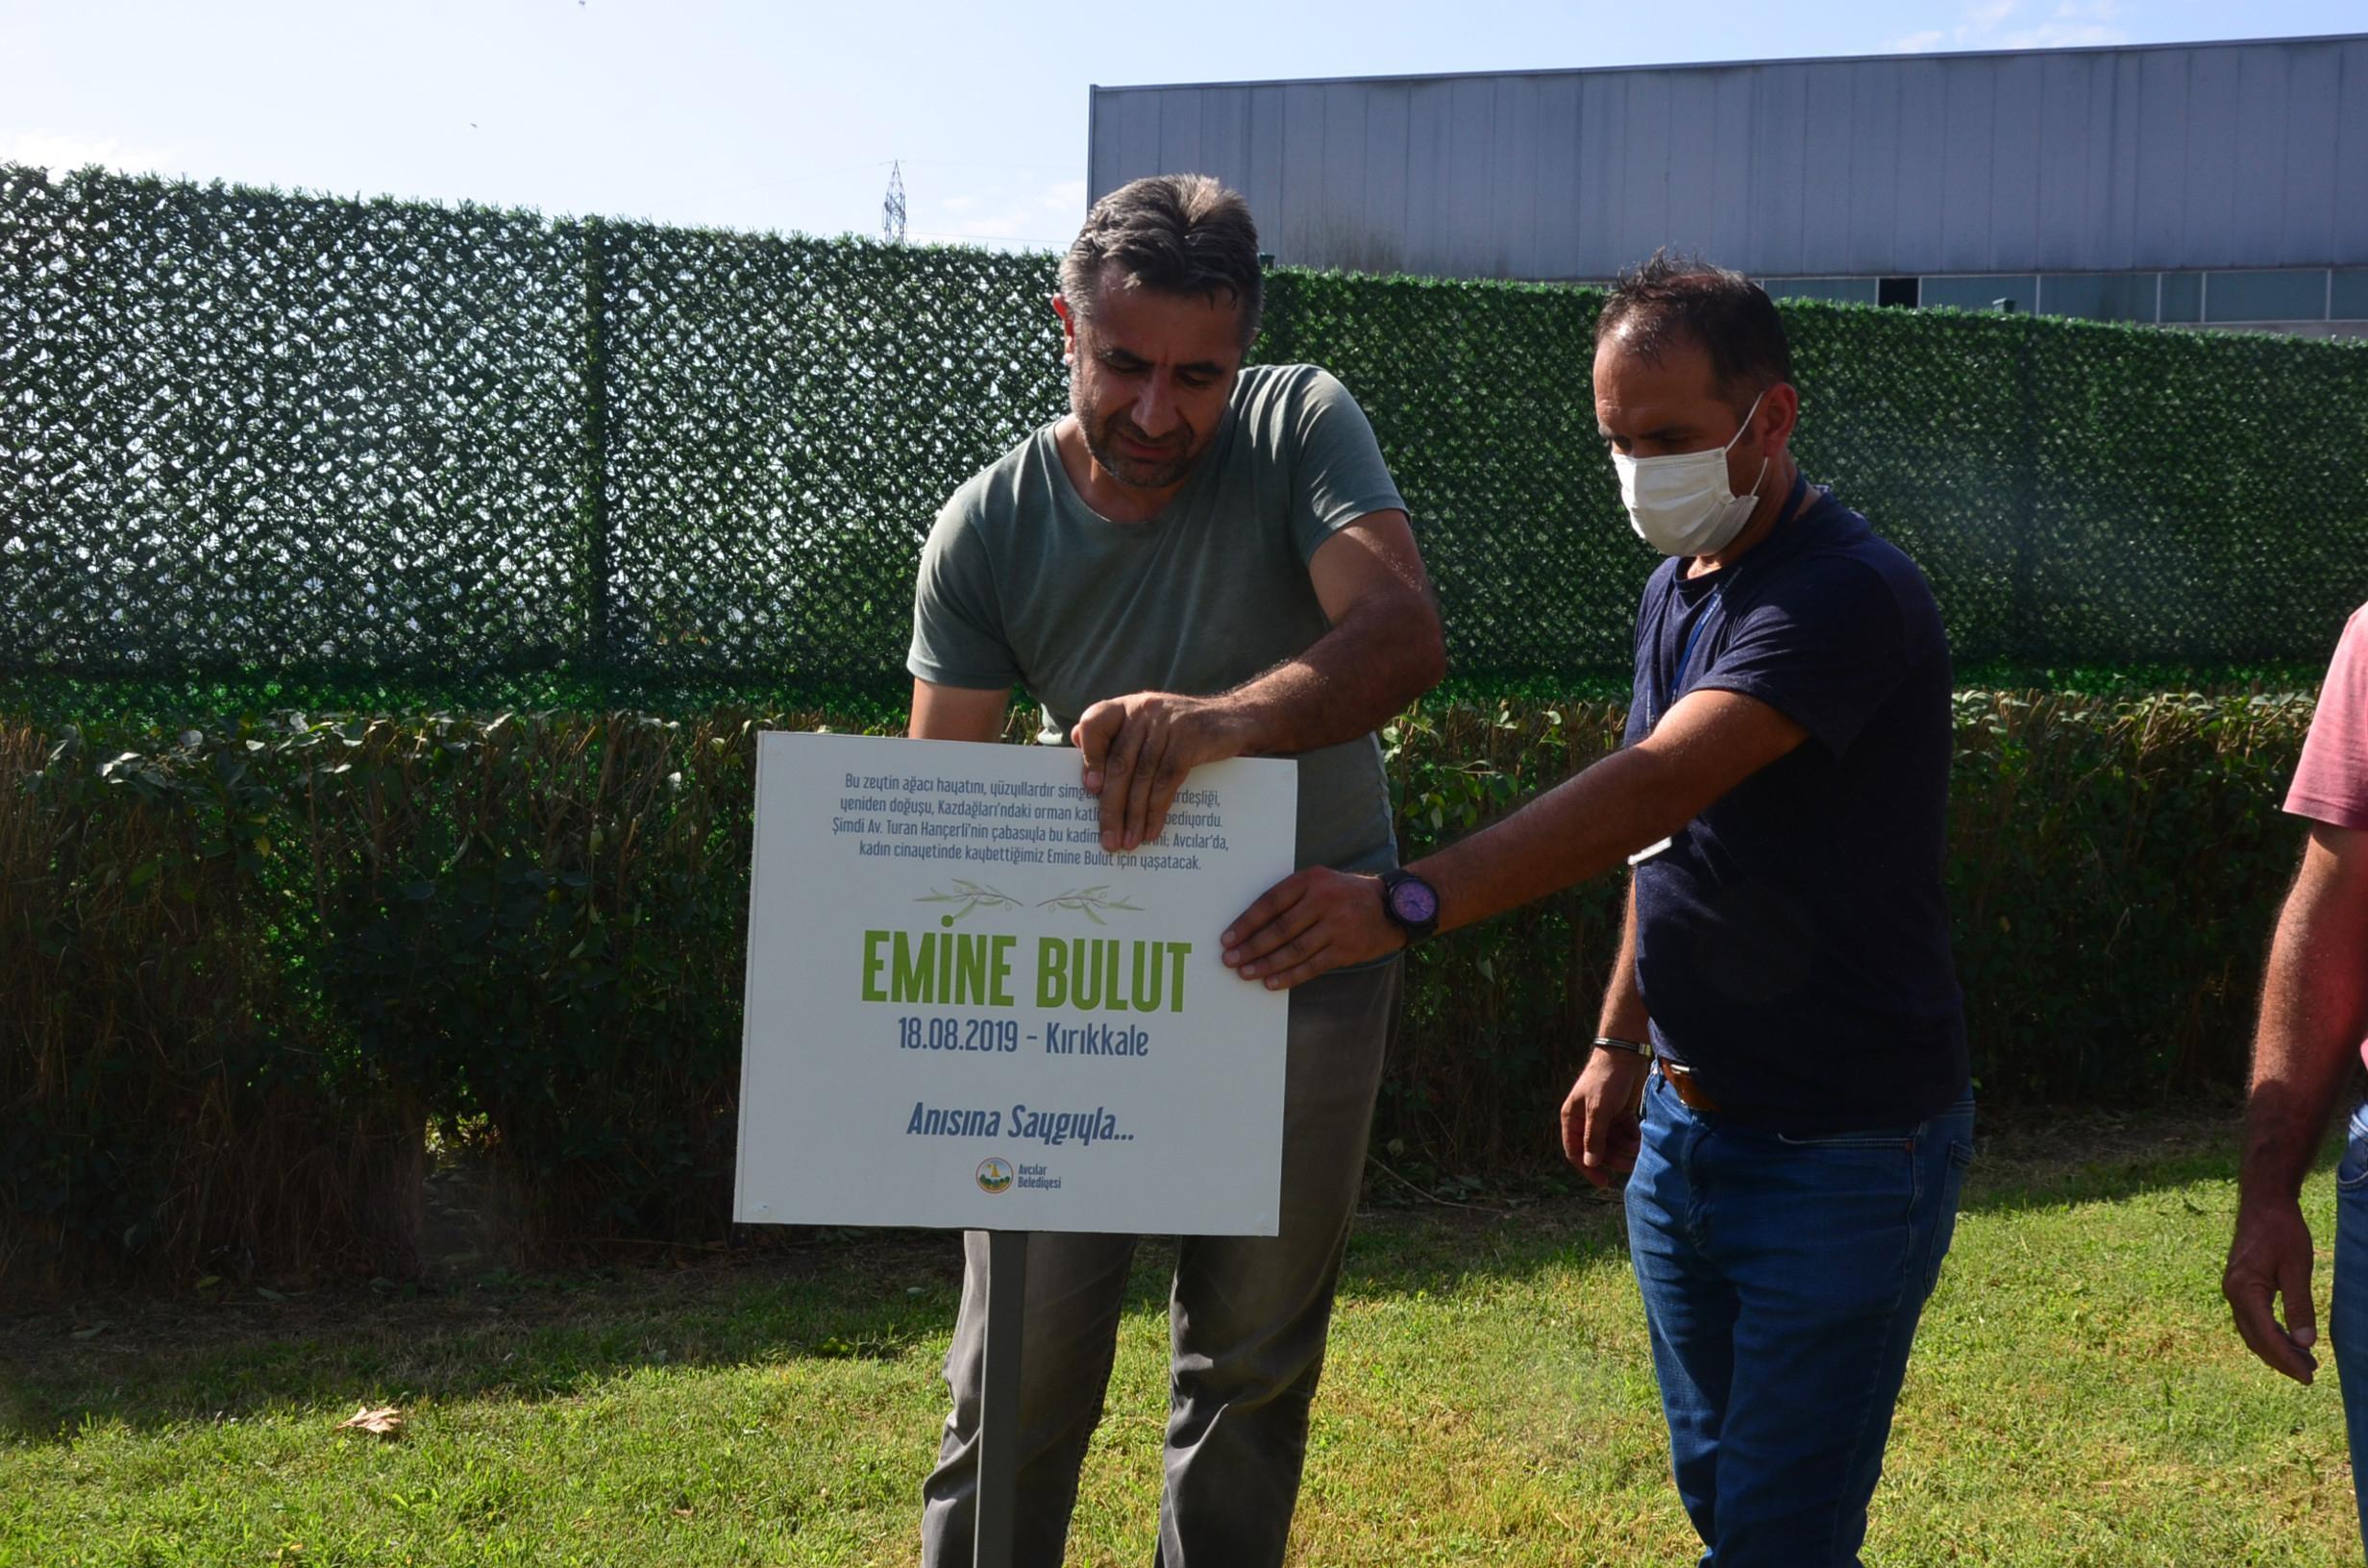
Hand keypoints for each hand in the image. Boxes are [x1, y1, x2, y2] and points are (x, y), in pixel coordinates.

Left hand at [1071, 692, 1247, 852]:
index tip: (1089, 790)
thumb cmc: (1184, 729)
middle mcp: (1144, 710)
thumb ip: (1115, 732)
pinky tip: (1152, 829)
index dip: (1089, 757)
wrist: (1236, 719)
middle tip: (1107, 839)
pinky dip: (1157, 810)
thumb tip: (1076, 741)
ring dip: (1133, 816)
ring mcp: (1168, 724)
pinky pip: (1167, 781)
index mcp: (1127, 706)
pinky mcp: (1190, 740)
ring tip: (1128, 842)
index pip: (1095, 724)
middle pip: (1119, 763)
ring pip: (1142, 777)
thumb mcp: (1148, 723)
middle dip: (1110, 807)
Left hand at [1222, 868, 1402, 990]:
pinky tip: (1272, 983)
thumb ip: (1290, 896)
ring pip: (1293, 950)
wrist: (1392, 907)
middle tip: (1230, 959)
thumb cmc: (1345, 894)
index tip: (1227, 938)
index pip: (1269, 902)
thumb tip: (1252, 925)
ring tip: (1246, 973)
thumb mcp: (1319, 881)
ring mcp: (1336, 926)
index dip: (1246, 923)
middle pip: (1279, 928)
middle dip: (1250, 947)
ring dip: (1266, 964)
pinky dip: (1290, 976)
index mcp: (1310, 880)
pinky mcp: (1345, 949)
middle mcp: (1322, 901)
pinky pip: (1312, 966)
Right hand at [1560, 1050, 1648, 1187]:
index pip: (1575, 1152)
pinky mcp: (1620, 1114)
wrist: (1626, 1055)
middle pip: (1597, 1151)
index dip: (1587, 1168)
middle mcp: (1586, 1121)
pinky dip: (1633, 1140)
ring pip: (1613, 1145)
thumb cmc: (1605, 1079)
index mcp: (1572, 1119)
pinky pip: (1625, 1135)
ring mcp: (1604, 1118)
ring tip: (1638, 1152)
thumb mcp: (1598, 1110)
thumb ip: (1594, 1138)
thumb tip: (1590, 1163)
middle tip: (1629, 1166)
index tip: (1604, 1182)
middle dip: (1613, 1159)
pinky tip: (1641, 1142)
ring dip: (1625, 1151)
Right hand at [2224, 1198, 2320, 1382]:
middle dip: (2281, 1360)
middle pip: (2255, 1338)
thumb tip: (2306, 1343)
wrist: (2263, 1203)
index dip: (2287, 1359)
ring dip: (2275, 1349)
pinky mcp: (2239, 1285)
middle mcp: (2232, 1293)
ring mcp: (2233, 1289)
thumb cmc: (2282, 1230)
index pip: (2266, 1335)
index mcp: (2244, 1289)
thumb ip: (2299, 1305)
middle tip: (2310, 1376)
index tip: (2309, 1376)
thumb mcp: (2297, 1268)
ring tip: (2304, 1362)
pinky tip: (2289, 1340)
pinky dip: (2269, 1334)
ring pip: (2252, 1331)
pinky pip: (2252, 1319)